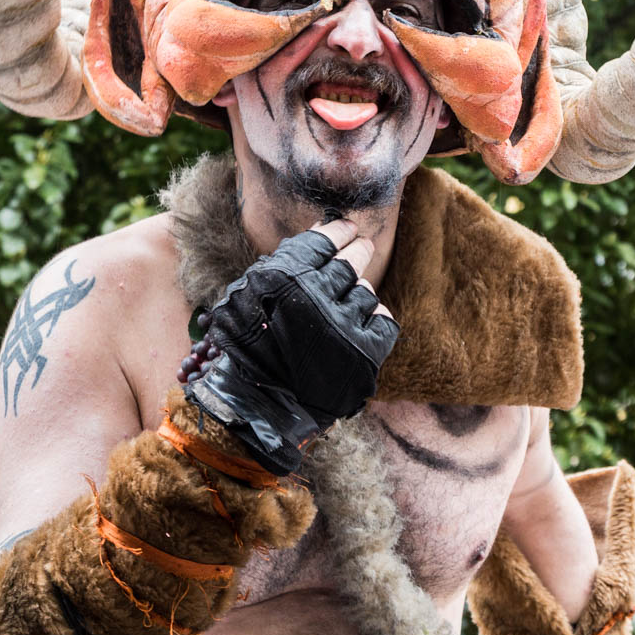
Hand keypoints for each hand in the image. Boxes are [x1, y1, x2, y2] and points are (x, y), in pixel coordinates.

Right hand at [183, 220, 398, 473]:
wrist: (261, 407)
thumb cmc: (251, 348)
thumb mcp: (251, 295)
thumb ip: (285, 263)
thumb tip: (324, 229)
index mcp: (283, 277)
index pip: (325, 239)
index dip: (338, 230)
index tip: (346, 227)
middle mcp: (316, 296)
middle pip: (351, 259)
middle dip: (357, 250)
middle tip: (361, 247)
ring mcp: (343, 324)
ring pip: (364, 292)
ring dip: (355, 295)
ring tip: (342, 307)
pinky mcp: (366, 352)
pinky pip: (383, 320)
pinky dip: (374, 320)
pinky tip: (360, 326)